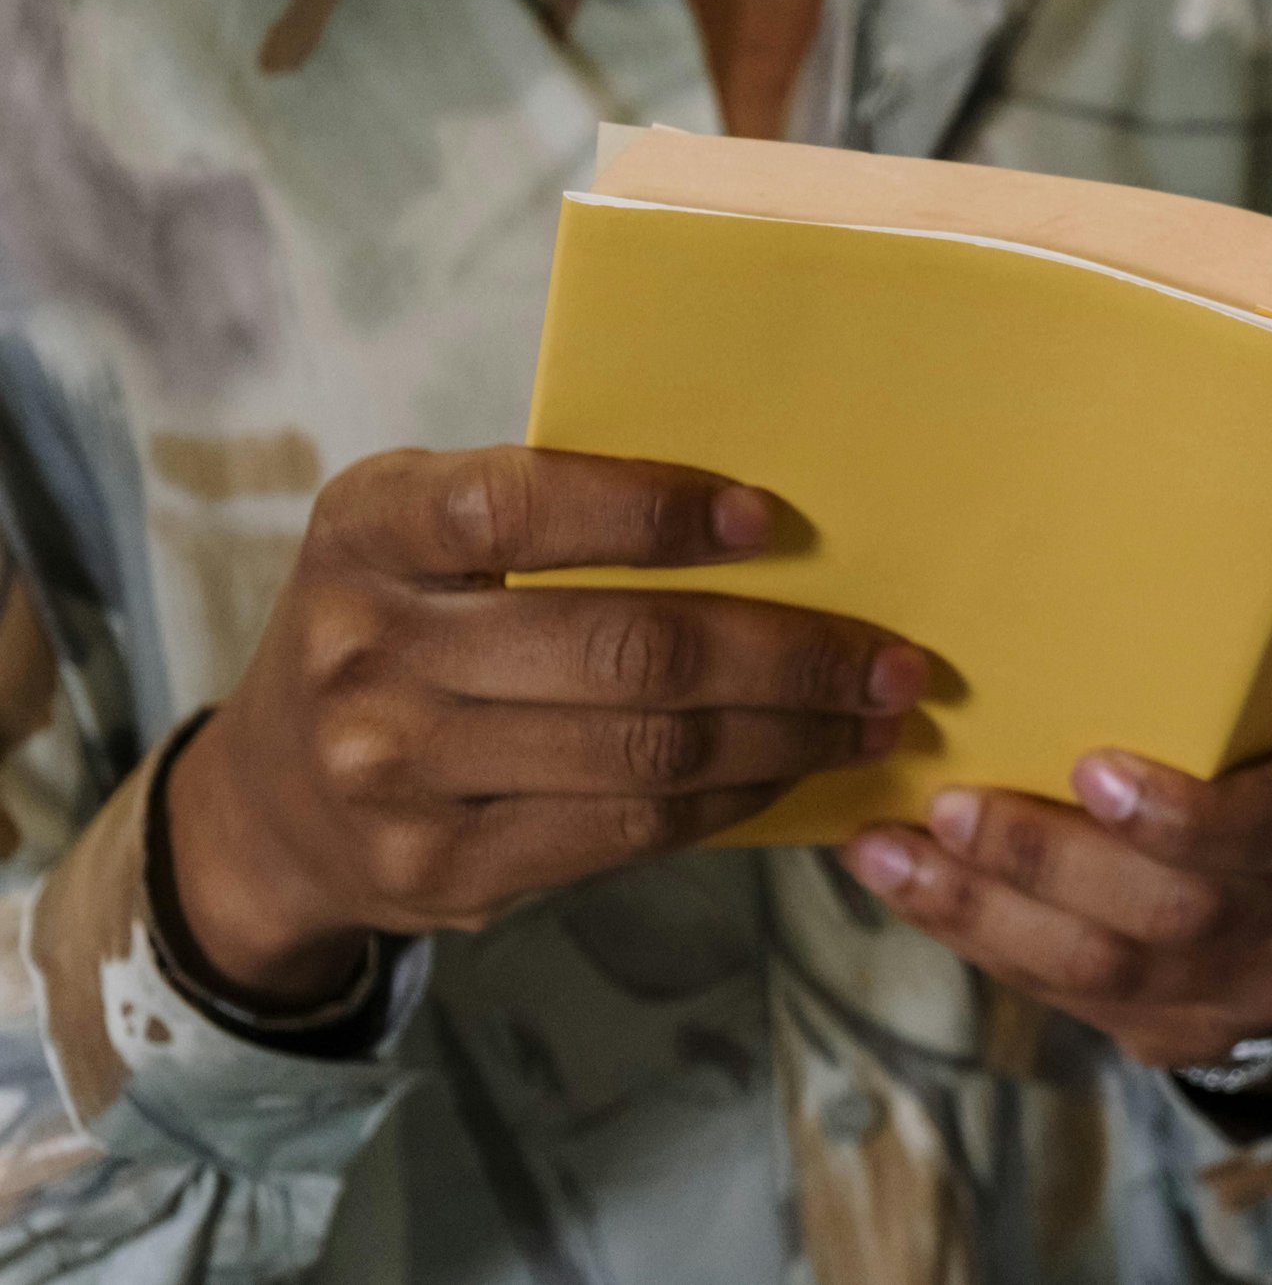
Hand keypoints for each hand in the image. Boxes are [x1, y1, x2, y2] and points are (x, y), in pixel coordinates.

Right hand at [167, 447, 926, 1007]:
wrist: (272, 801)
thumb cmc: (403, 627)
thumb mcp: (424, 541)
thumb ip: (549, 516)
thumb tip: (767, 528)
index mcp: (368, 527)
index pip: (517, 507)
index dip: (652, 514)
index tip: (770, 520)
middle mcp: (370, 648)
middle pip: (625, 650)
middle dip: (789, 655)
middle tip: (894, 658)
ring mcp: (399, 771)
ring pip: (646, 752)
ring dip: (790, 736)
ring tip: (875, 719)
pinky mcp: (445, 869)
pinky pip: (630, 830)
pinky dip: (735, 799)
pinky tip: (797, 773)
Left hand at [843, 688, 1271, 1073]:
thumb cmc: (1262, 745)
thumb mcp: (1271, 697)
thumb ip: (1196, 688)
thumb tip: (1038, 627)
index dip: (1180, 812)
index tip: (1088, 768)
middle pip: (1177, 910)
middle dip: (1045, 861)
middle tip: (945, 808)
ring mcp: (1261, 990)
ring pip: (1113, 972)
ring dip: (987, 913)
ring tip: (893, 859)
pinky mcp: (1191, 1035)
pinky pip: (1079, 1003)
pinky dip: (989, 945)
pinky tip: (921, 897)